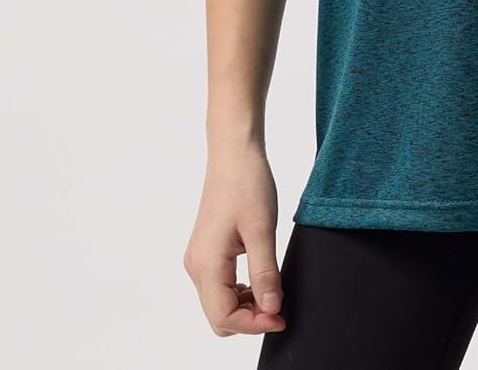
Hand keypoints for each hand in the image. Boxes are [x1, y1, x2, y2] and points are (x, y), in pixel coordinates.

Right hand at [183, 140, 286, 336]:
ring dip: (245, 306)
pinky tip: (260, 277)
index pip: (224, 317)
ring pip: (218, 303)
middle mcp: (196, 266)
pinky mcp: (206, 251)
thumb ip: (265, 273)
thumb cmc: (247, 184)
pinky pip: (220, 286)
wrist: (234, 153)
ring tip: (273, 289)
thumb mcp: (263, 230)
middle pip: (218, 316)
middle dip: (249, 319)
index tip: (281, 317)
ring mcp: (199, 259)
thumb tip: (271, 310)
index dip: (254, 324)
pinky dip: (240, 291)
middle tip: (279, 305)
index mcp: (207, 264)